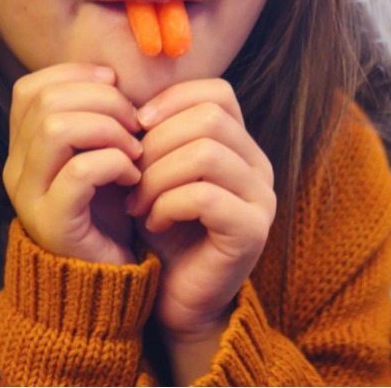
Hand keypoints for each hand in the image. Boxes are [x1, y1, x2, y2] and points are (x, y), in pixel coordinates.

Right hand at [4, 64, 142, 264]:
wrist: (106, 279)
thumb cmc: (107, 207)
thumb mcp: (96, 150)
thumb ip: (92, 114)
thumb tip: (110, 74)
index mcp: (21, 147)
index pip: (30, 88)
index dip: (74, 75)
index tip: (114, 85)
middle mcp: (15, 169)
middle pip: (47, 102)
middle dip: (101, 99)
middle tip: (134, 121)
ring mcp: (29, 197)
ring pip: (56, 128)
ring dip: (107, 128)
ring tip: (134, 147)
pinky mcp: (54, 223)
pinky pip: (80, 171)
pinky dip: (114, 162)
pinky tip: (133, 175)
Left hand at [128, 80, 275, 346]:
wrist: (174, 297)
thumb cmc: (161, 227)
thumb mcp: (155, 170)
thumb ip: (154, 133)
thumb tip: (128, 98)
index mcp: (241, 143)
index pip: (217, 92)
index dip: (173, 100)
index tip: (137, 126)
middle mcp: (260, 165)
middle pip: (209, 118)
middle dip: (157, 143)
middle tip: (130, 176)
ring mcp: (262, 198)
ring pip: (205, 152)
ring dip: (158, 175)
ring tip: (137, 202)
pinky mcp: (253, 231)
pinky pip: (204, 195)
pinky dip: (168, 204)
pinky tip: (154, 222)